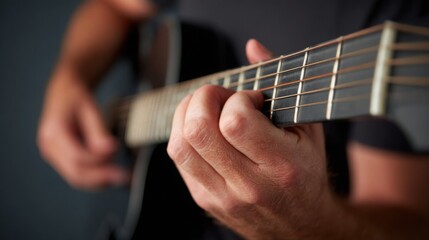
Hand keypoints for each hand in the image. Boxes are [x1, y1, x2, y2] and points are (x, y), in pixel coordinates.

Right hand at [37, 70, 128, 189]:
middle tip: (125, 176)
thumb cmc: (75, 97)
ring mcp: (54, 156)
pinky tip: (111, 174)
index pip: (77, 157)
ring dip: (100, 181)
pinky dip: (95, 177)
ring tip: (122, 177)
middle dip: (102, 178)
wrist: (64, 92)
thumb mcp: (90, 108)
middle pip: (76, 173)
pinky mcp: (62, 159)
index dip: (100, 160)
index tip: (118, 155)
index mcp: (53, 133)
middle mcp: (50, 148)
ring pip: (77, 178)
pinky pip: (78, 174)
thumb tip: (110, 150)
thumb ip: (98, 131)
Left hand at [167, 40, 336, 238]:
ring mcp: (222, 196)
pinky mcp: (205, 200)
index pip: (235, 122)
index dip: (237, 98)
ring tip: (206, 109)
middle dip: (203, 98)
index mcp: (282, 166)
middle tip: (220, 96)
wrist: (301, 227)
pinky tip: (203, 129)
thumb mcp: (307, 129)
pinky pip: (179, 158)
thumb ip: (282, 85)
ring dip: (186, 114)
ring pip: (180, 145)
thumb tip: (252, 47)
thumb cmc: (305, 173)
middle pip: (199, 131)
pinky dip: (183, 134)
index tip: (251, 99)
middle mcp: (249, 185)